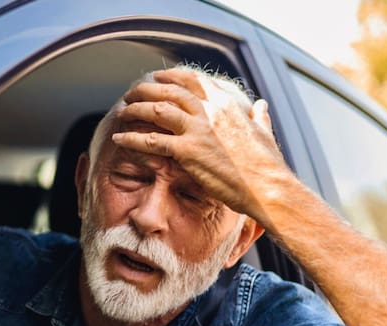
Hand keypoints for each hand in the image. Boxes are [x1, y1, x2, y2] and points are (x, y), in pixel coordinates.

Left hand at [111, 68, 289, 218]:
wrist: (267, 187)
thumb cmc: (267, 165)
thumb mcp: (265, 132)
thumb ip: (259, 116)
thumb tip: (260, 105)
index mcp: (226, 105)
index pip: (194, 81)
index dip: (173, 77)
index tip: (159, 77)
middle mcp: (210, 112)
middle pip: (169, 91)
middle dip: (147, 89)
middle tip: (132, 92)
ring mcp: (197, 130)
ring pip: (157, 110)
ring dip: (136, 109)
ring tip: (123, 111)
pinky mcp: (187, 151)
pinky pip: (151, 141)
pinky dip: (132, 138)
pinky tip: (120, 138)